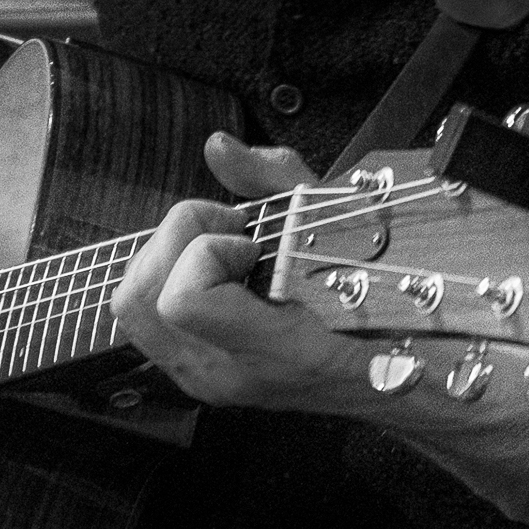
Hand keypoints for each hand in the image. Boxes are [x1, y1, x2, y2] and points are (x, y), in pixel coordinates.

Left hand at [109, 131, 363, 411]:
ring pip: (132, 309)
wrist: (396, 377)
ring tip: (223, 250)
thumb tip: (218, 148)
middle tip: (233, 234)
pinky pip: (148, 319)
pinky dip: (170, 278)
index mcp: (270, 349)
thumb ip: (276, 180)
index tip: (252, 242)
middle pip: (138, 298)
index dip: (208, 250)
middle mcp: (224, 373)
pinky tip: (218, 272)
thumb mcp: (345, 223)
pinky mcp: (194, 374)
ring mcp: (204, 380)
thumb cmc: (383, 302)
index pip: (185, 301)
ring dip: (169, 258)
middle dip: (177, 240)